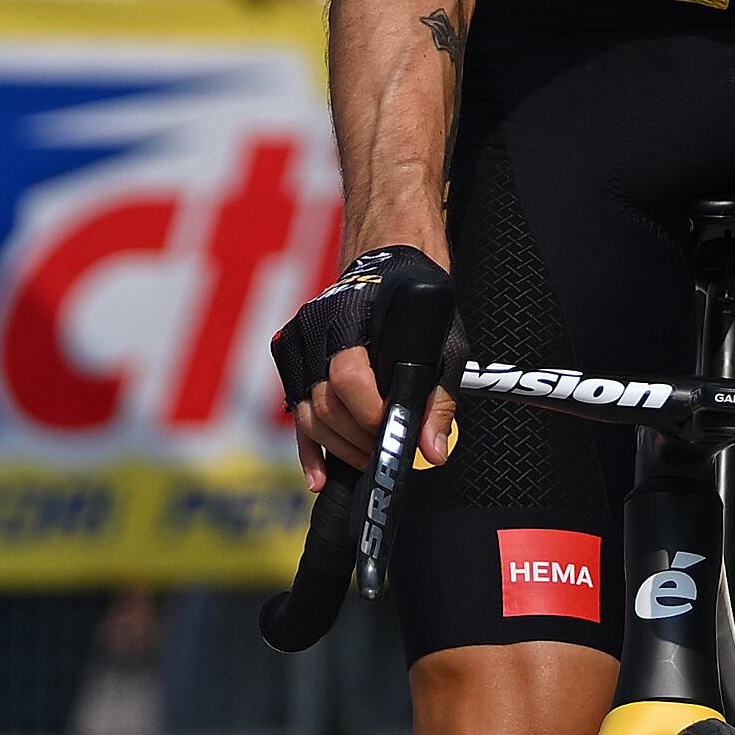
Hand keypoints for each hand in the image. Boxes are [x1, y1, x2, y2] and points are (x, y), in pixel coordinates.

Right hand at [274, 249, 460, 483]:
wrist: (385, 256)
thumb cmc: (418, 296)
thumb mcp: (444, 339)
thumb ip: (439, 396)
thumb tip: (433, 452)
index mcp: (354, 313)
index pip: (348, 378)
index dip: (370, 416)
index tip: (394, 434)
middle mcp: (318, 324)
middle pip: (325, 402)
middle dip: (357, 438)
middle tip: (385, 452)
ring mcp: (299, 339)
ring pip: (307, 413)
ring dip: (338, 447)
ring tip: (368, 457)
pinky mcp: (290, 355)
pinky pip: (295, 412)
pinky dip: (308, 448)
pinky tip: (320, 477)